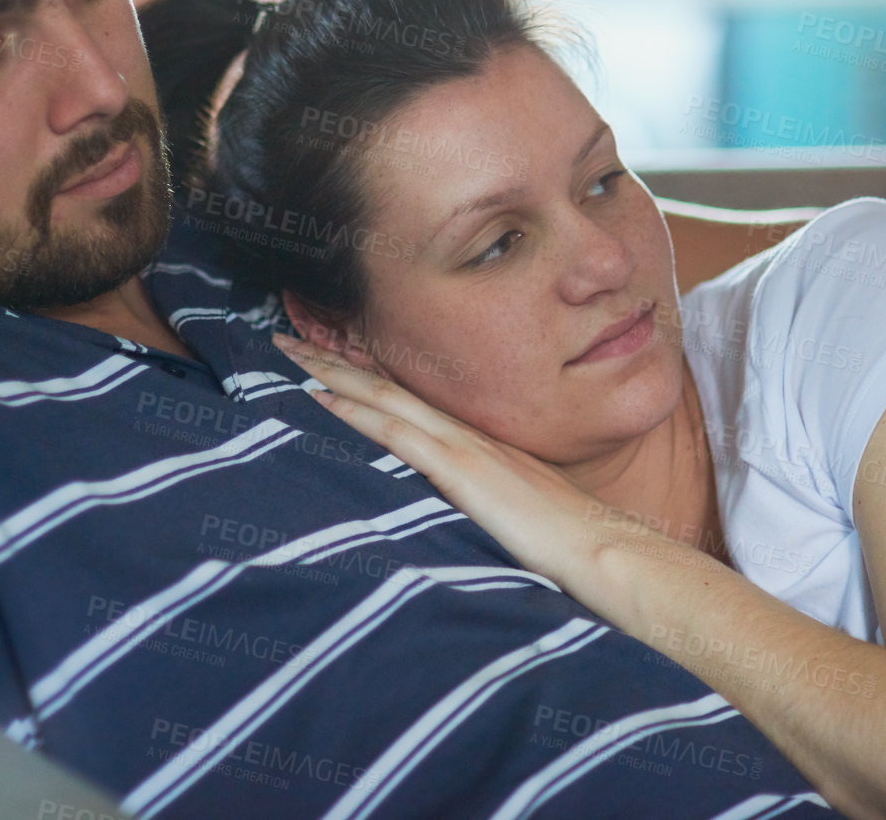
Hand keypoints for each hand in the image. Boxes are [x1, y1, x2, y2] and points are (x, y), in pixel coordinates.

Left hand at [271, 331, 625, 603]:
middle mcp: (463, 432)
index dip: (365, 372)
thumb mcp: (518, 506)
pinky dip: (356, 412)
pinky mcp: (459, 471)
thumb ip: (487, 496)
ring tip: (287, 350)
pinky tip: (322, 400)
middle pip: (386, 383)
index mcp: (477, 440)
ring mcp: (460, 447)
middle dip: (333, 358)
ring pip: (382, 395)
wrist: (602, 549)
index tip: (325, 353)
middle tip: (283, 336)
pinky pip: (395, 432)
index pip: (408, 395)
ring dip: (332, 371)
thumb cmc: (569, 539)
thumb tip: (465, 504)